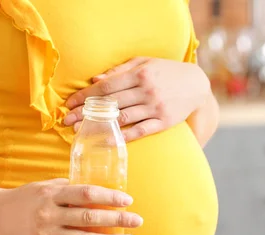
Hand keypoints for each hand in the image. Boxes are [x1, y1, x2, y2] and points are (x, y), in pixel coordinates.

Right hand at [0, 179, 142, 234]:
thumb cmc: (25, 197)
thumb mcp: (45, 185)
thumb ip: (69, 187)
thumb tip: (99, 190)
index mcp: (52, 194)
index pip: (86, 194)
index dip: (109, 197)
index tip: (127, 200)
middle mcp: (49, 214)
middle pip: (89, 218)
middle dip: (117, 220)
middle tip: (137, 221)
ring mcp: (46, 234)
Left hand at [64, 57, 210, 141]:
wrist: (196, 85)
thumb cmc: (165, 71)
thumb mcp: (144, 63)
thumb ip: (119, 71)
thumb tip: (95, 80)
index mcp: (139, 74)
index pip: (106, 87)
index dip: (85, 96)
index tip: (69, 103)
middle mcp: (146, 91)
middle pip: (110, 104)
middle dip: (86, 113)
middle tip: (67, 121)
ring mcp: (155, 108)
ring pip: (122, 118)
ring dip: (100, 126)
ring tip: (81, 131)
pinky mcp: (163, 122)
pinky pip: (139, 131)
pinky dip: (122, 137)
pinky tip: (107, 141)